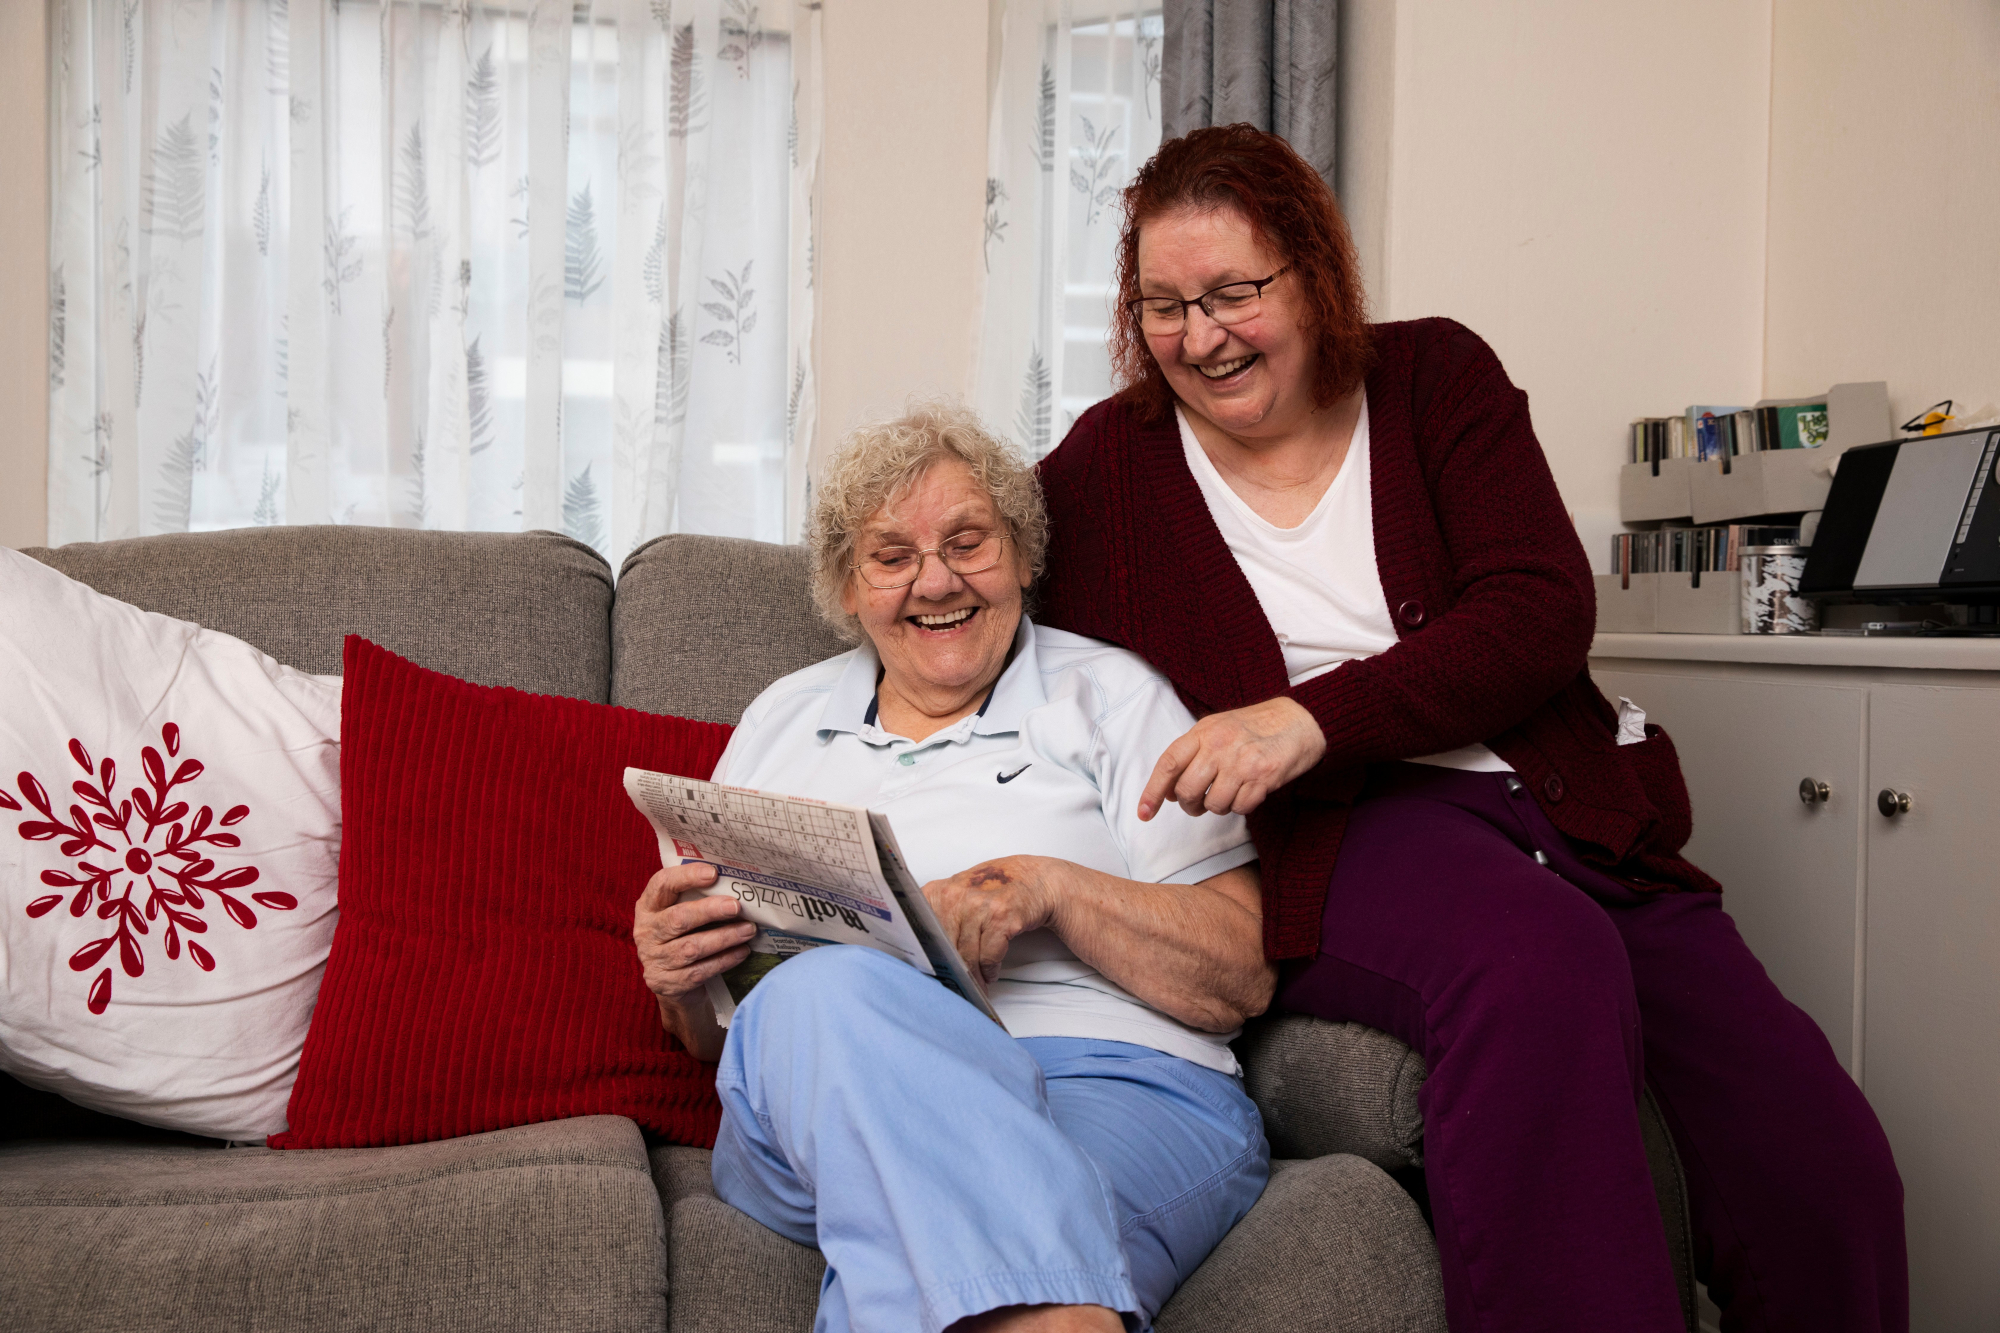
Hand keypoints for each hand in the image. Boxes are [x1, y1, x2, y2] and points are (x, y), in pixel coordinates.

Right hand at [633, 862, 753, 1060]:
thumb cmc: (683, 937)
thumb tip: (737, 882)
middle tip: (737, 906)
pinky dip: (724, 960)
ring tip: (749, 930)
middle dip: (710, 911)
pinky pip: (700, 971)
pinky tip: (742, 951)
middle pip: (678, 918)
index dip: (686, 876)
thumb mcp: (682, 913)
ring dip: (724, 938)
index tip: (713, 873)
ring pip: (692, 948)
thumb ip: (697, 897)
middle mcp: (646, 932)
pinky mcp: (667, 983)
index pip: (661, 884)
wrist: (672, 984)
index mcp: (648, 907)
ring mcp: (655, 960)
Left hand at [919, 856, 1063, 985]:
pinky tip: (991, 971)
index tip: (929, 973)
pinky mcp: (1002, 918)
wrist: (1036, 880)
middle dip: (952, 973)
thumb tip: (921, 953)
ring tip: (977, 984)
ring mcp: (979, 906)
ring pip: (967, 957)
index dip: (925, 957)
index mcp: (938, 891)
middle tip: (956, 986)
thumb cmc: (995, 890)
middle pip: (945, 949)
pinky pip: (989, 957)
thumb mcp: (959, 893)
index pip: (921, 934)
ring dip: (973, 977)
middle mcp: (956, 896)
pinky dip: (990, 970)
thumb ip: (938, 914)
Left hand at [1138, 696, 1326, 819]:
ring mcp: (1242, 762)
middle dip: (1190, 805)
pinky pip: (1240, 808)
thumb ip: (1191, 753)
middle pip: (1187, 791)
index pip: (1169, 764)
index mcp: (1204, 731)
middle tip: (1199, 802)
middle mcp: (1220, 745)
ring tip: (1230, 791)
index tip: (1144, 813)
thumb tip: (1167, 790)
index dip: (1152, 791)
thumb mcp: (1217, 728)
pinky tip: (1249, 790)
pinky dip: (1242, 807)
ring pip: (1213, 805)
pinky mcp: (1263, 777)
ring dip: (1218, 806)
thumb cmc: (1254, 727)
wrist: (1300, 720)